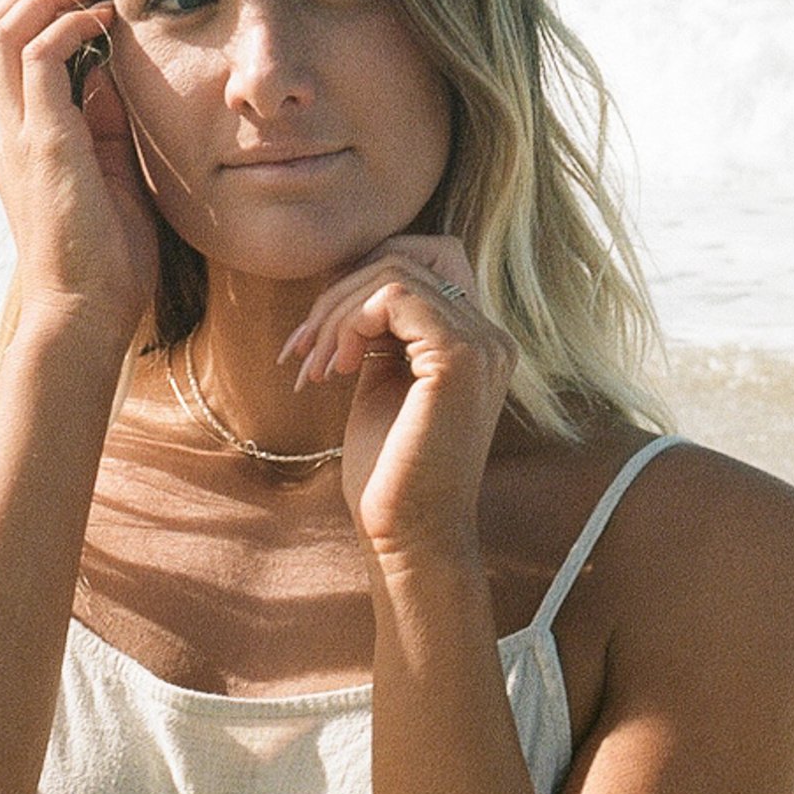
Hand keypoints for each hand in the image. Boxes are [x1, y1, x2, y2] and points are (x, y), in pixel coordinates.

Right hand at [0, 0, 160, 338]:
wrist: (89, 310)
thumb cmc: (105, 253)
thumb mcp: (108, 169)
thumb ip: (101, 120)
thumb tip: (106, 69)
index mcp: (12, 135)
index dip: (32, 9)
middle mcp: (2, 128)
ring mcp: (15, 134)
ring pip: (1, 30)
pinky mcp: (42, 143)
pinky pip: (37, 57)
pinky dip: (67, 26)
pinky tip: (102, 23)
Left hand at [276, 235, 518, 559]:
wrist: (407, 538)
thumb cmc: (389, 473)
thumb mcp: (382, 383)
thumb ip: (382, 333)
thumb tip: (347, 282)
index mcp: (478, 342)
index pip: (429, 257)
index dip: (367, 274)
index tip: (324, 330)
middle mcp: (491, 337)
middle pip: (407, 256)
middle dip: (339, 293)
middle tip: (303, 351)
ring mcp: (482, 345)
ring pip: (393, 272)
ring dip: (335, 312)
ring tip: (316, 367)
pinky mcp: (459, 358)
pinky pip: (393, 295)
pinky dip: (349, 321)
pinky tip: (336, 369)